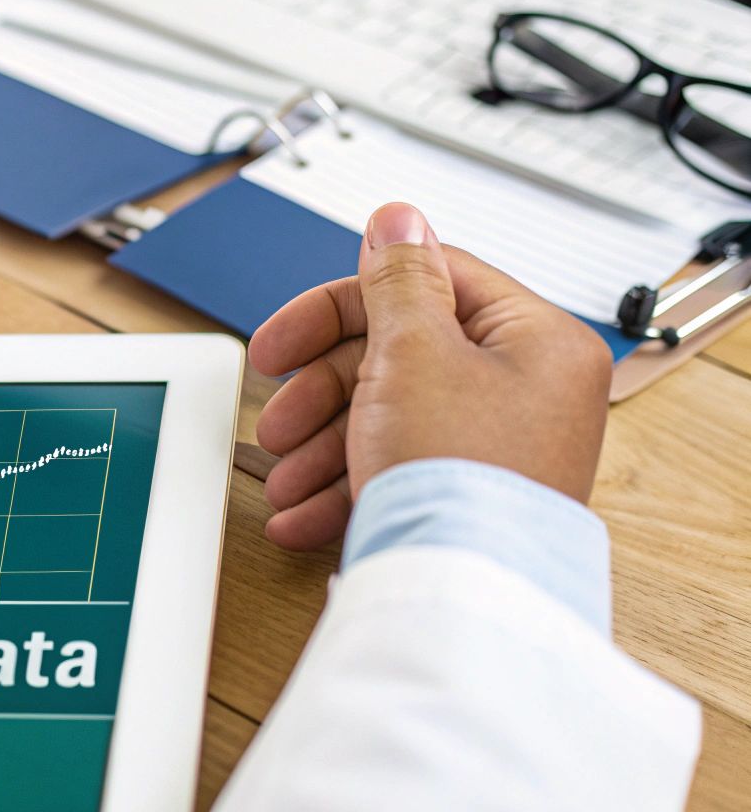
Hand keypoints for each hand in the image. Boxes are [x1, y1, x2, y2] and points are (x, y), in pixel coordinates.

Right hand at [247, 203, 613, 549]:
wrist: (462, 595)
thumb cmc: (456, 475)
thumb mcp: (414, 351)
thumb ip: (399, 278)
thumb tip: (399, 216)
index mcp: (535, 340)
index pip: (427, 285)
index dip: (342, 307)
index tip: (284, 338)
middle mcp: (527, 391)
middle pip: (397, 356)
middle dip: (320, 395)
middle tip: (276, 420)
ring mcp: (498, 449)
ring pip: (386, 418)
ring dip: (320, 447)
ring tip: (284, 480)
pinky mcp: (467, 500)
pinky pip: (395, 472)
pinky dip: (343, 487)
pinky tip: (302, 513)